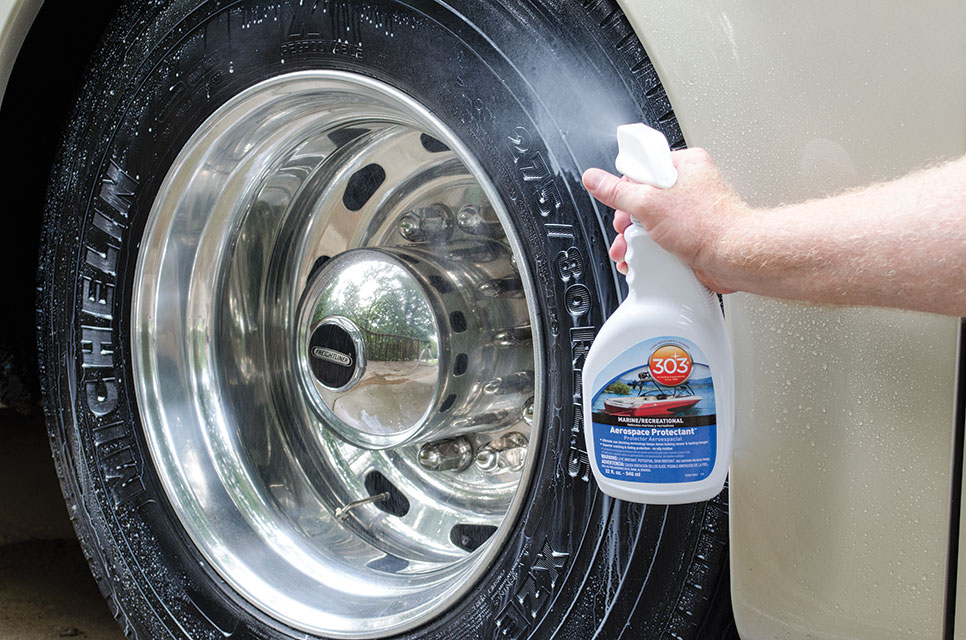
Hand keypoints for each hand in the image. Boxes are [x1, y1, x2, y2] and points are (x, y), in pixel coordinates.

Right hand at [582, 148, 746, 293]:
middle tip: (627, 227)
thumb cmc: (708, 225)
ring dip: (637, 237)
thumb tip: (595, 179)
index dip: (626, 185)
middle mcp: (690, 185)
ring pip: (652, 220)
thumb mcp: (649, 204)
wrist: (733, 257)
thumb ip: (617, 192)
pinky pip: (663, 237)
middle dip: (629, 218)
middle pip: (643, 196)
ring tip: (632, 247)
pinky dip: (652, 248)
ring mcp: (691, 211)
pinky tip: (647, 256)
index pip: (643, 165)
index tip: (621, 200)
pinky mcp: (692, 234)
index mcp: (684, 164)